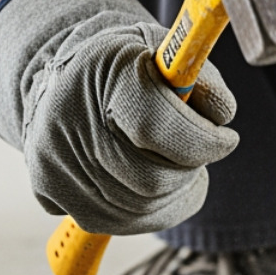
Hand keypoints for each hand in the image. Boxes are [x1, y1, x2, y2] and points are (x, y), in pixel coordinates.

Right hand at [0, 0, 237, 234]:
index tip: (226, 140)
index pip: (155, 126)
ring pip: (142, 210)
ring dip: (173, 191)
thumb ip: (202, 79)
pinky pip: (120, 222)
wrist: (68, 75)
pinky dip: (149, 209)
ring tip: (171, 160)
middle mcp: (67, 120)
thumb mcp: (171, 52)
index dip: (201, 141)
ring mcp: (54, 163)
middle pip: (153, 180)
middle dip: (188, 169)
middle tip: (194, 150)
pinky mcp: (49, 193)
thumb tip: (220, 118)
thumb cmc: (132, 65)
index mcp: (103, 71)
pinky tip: (146, 179)